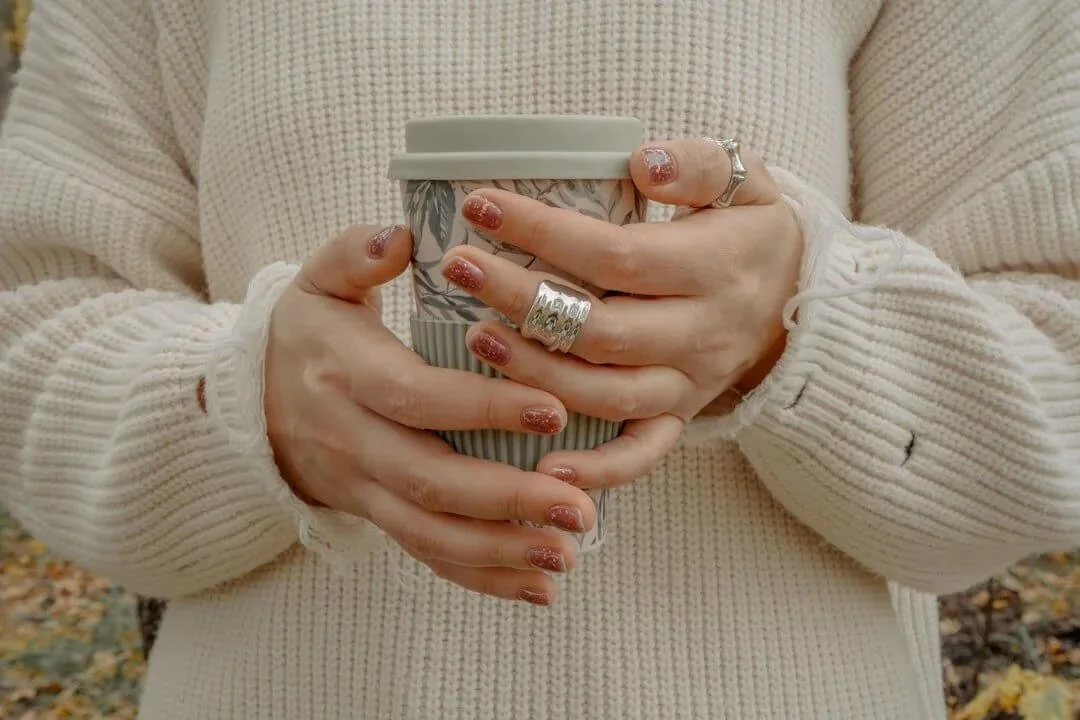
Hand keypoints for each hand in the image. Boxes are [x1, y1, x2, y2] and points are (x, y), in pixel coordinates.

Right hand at [263, 224, 597, 604]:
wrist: (253, 402)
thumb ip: (353, 253)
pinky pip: (425, 554)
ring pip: (429, 532)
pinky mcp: (376, 515)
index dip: (483, 408)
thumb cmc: (307, 334)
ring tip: (567, 554)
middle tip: (578, 507)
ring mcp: (363, 487)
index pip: (417, 398)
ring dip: (500, 551)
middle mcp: (353, 440)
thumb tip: (398, 234)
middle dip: (506, 498)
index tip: (553, 410)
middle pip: (429, 481)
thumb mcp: (316, 282)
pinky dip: (481, 577)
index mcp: (347, 375)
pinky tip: (538, 588)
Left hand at [438, 138, 802, 488]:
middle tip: (456, 268)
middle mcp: (702, 334)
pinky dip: (596, 470)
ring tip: (475, 339)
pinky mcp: (681, 418)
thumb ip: (697, 165)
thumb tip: (641, 162)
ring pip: (608, 394)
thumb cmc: (751, 233)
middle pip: (600, 329)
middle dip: (520, 300)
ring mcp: (690, 384)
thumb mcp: (746, 180)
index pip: (616, 255)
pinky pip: (641, 454)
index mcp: (714, 269)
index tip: (480, 205)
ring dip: (538, 374)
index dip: (544, 234)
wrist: (800, 302)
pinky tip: (541, 467)